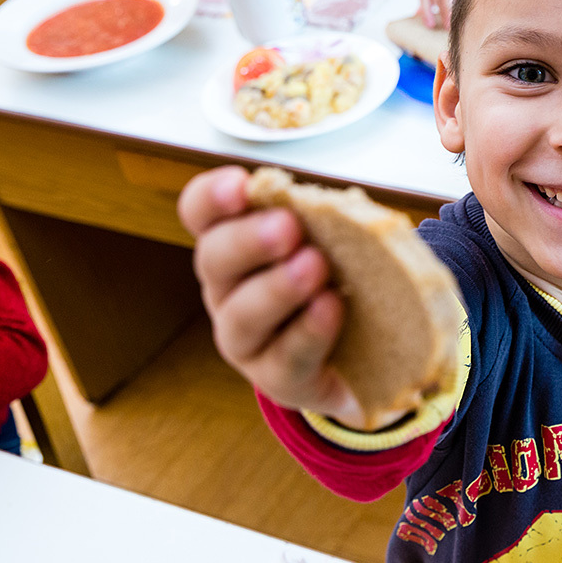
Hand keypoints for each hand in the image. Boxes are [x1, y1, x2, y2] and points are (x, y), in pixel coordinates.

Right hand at [177, 166, 373, 428]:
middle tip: (287, 226)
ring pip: (242, 315)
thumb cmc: (336, 284)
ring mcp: (244, 339)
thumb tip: (350, 205)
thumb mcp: (332, 244)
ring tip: (313, 266)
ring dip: (277, 288)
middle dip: (250, 240)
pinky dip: (309, 331)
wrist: (360, 361)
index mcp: (233, 245)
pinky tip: (331, 308)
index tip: (240, 184)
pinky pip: (285, 357)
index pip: (201, 214)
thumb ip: (327, 222)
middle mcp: (227, 290)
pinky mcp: (276, 378)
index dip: (213, 197)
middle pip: (215, 260)